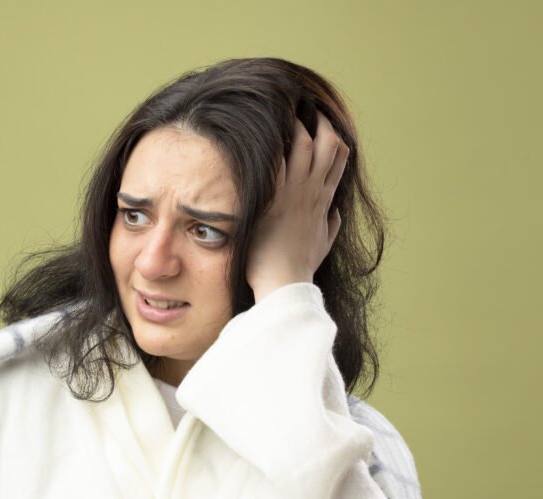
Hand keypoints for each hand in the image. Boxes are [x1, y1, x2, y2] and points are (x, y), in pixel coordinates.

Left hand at [247, 111, 347, 300]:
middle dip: (320, 123)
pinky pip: (276, 162)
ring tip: (287, 109)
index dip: (335, 139)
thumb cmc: (299, 267)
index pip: (338, 161)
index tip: (327, 125)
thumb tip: (334, 213)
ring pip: (305, 146)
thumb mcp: (322, 245)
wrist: (285, 282)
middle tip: (308, 108)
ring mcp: (295, 193)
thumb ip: (330, 226)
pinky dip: (273, 143)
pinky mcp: (274, 199)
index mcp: (324, 202)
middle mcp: (313, 192)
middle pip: (328, 146)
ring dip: (297, 125)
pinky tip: (267, 128)